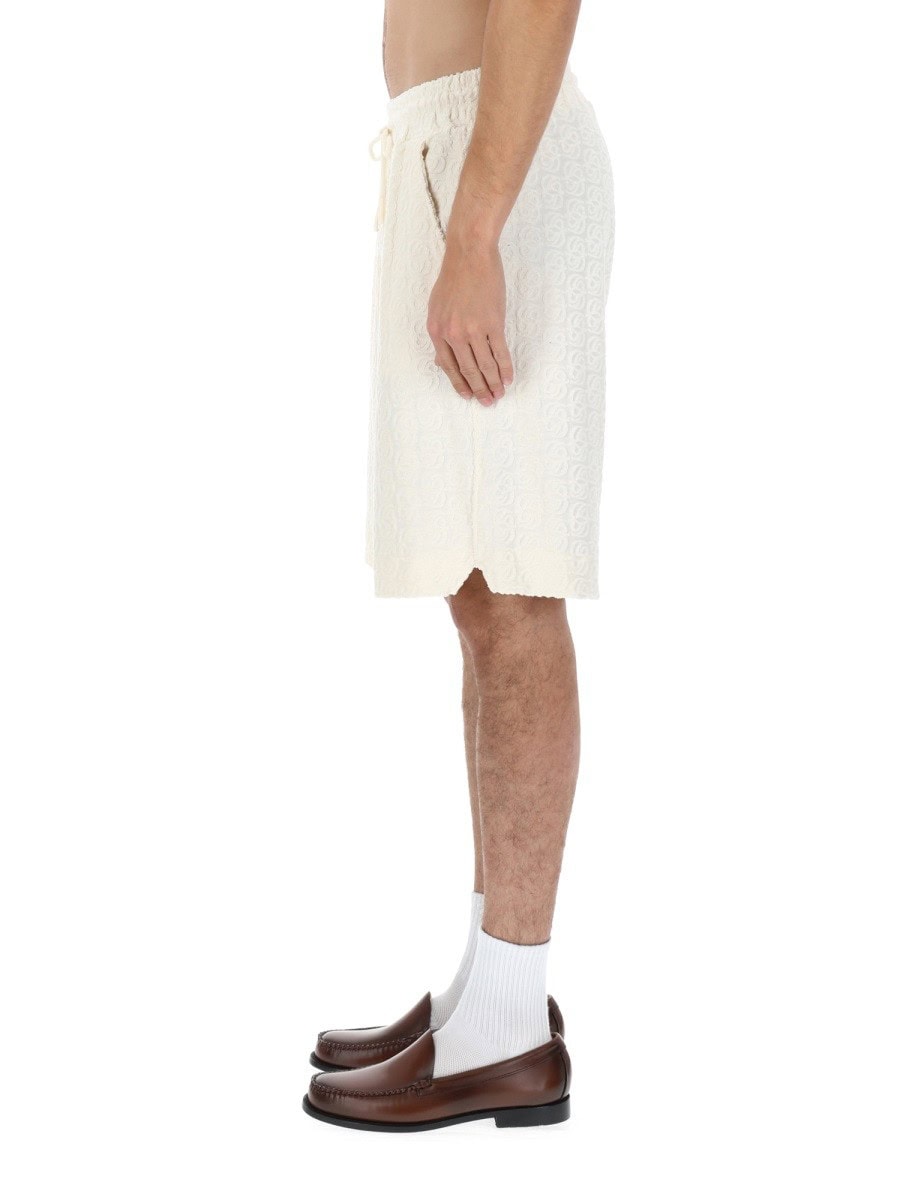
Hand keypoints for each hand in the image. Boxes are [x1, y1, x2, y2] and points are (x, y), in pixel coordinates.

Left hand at [426, 240, 513, 405]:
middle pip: (468, 370)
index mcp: (437, 331)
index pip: (449, 367)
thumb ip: (440, 334)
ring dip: (493, 383)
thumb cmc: (453, 278)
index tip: (468, 396)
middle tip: (488, 402)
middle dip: (479, 389)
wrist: (470, 255)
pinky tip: (508, 378)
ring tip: (499, 394)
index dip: (460, 384)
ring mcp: (474, 329)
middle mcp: (453, 334)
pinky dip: (505, 367)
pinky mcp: (493, 322)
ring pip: (485, 365)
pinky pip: (500, 351)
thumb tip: (443, 361)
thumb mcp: (437, 307)